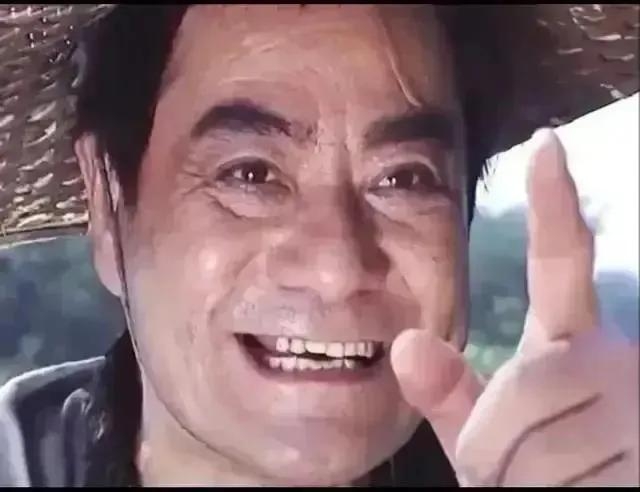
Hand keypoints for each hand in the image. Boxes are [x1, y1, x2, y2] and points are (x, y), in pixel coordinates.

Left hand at [390, 128, 639, 485]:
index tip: (543, 144)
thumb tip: (403, 346)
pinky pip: (573, 468)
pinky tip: (588, 487)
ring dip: (531, 479)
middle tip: (526, 472)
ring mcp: (634, 395)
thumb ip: (451, 398)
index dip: (552, 204)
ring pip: (545, 434)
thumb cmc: (532, 484)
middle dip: (504, 442)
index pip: (558, 264)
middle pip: (529, 385)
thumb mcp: (485, 446)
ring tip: (560, 484)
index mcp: (568, 349)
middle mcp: (612, 358)